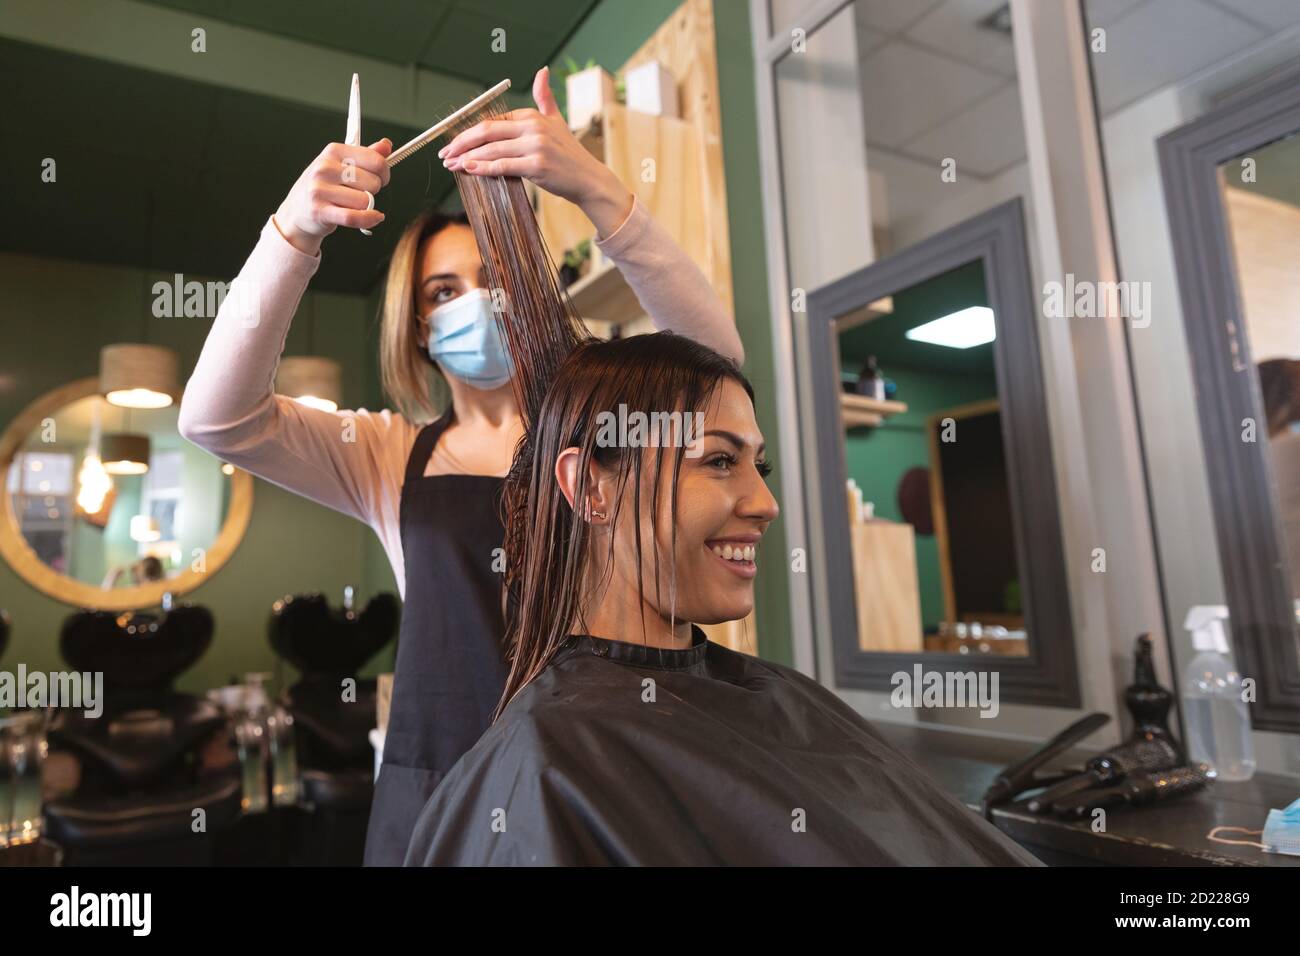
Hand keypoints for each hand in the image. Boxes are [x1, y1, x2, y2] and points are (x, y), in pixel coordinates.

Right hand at [273, 138, 392, 254]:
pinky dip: (368, 219)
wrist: (298, 209)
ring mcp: (320, 189)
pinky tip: (374, 217)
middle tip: (362, 192)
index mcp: (333, 151)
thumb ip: (367, 154)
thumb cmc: (325, 185)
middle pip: (373, 183)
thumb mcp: (343, 164)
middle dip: (374, 191)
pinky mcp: (319, 211)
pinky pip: (353, 217)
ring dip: (367, 206)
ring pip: (365, 201)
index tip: (381, 177)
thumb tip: (386, 144)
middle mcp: (325, 168)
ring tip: (355, 204)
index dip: (384, 172)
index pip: (375, 160)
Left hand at [438, 66, 633, 237]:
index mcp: (532, 115)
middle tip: (445, 153)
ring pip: (492, 149)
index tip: (453, 143)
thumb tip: (542, 71)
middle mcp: (533, 127)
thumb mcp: (557, 120)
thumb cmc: (569, 154)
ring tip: (451, 164)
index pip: (492, 122)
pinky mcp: (537, 165)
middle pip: (487, 132)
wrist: (588, 178)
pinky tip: (468, 168)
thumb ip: (545, 97)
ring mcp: (535, 146)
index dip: (469, 132)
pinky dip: (483, 167)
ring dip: (467, 157)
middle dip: (461, 142)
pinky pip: (503, 165)